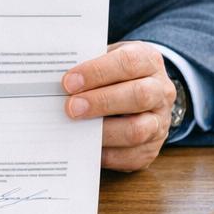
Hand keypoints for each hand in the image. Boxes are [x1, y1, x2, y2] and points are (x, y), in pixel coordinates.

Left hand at [62, 40, 175, 171]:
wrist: (144, 93)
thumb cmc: (116, 73)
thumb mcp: (107, 57)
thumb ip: (88, 63)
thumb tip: (53, 77)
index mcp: (148, 61)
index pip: (128, 62)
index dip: (97, 72)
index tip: (69, 82)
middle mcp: (160, 91)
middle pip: (138, 96)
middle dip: (101, 102)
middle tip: (71, 107)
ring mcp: (159, 122)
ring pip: (138, 130)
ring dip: (103, 131)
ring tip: (76, 128)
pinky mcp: (152, 149)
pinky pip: (131, 156)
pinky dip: (106, 154)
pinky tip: (86, 147)